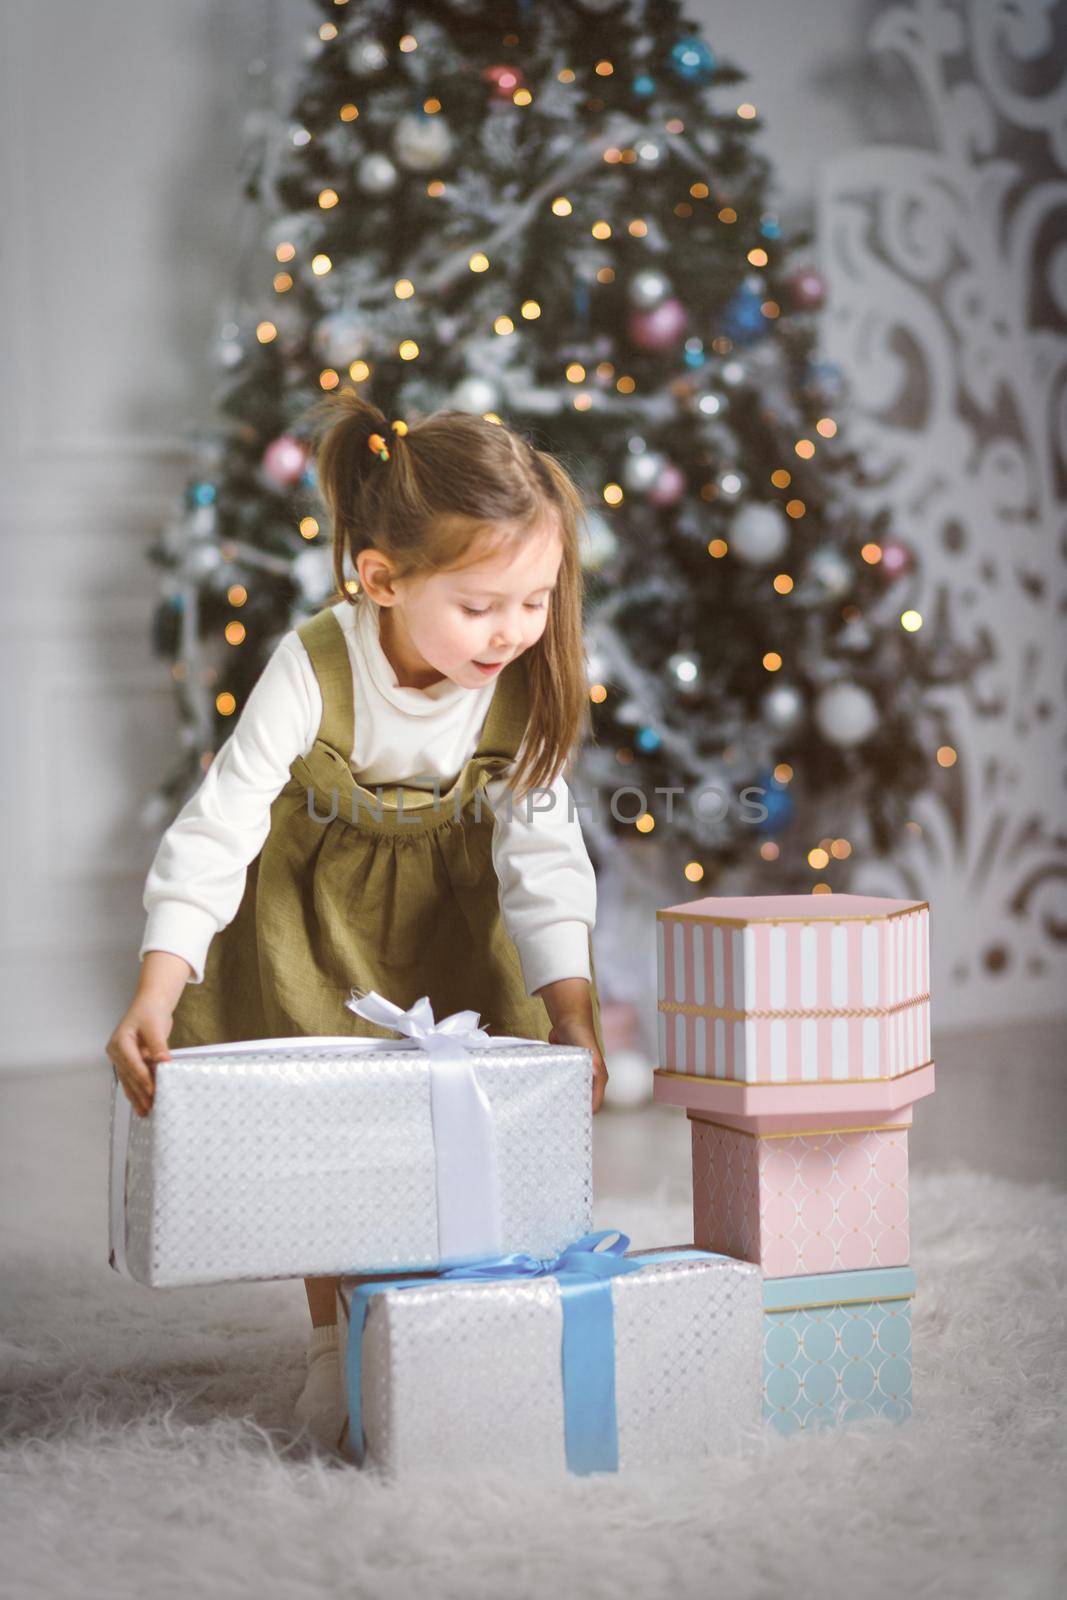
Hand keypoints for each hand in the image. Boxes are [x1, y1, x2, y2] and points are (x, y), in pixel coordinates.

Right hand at [105, 993, 173, 1117]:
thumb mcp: (155, 1026)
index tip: (153, 1091)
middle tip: (151, 1107)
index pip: (132, 1064)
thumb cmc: (150, 1012)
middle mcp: (117, 1052)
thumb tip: (164, 1062)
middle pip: (129, 1075)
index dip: (143, 1079)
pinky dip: (138, 1091)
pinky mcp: (130, 1062)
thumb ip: (158, 1045)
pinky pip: (132, 1079)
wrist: (150, 1005)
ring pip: (129, 1081)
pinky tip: (143, 1103)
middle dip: (140, 1092)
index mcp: (120, 1042)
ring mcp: (122, 1058)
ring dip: (137, 1096)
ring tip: (145, 1112)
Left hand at [547, 1019, 608, 1113]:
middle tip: (555, 1121)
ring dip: (561, 1100)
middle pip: (581, 1101)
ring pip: (569, 1093)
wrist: (568, 1019)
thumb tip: (596, 1078)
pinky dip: (553, 1089)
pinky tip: (542, 1096)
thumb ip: (594, 1066)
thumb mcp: (590, 1053)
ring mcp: (576, 1074)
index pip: (594, 1104)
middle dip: (570, 1111)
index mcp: (598, 1079)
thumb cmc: (582, 1035)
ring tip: (547, 1112)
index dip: (584, 1114)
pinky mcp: (565, 1069)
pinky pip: (559, 1083)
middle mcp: (589, 1079)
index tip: (572, 1123)